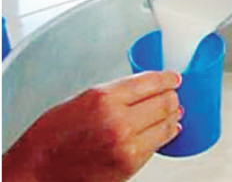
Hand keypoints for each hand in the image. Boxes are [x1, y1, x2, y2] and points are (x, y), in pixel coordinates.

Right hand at [2, 71, 181, 181]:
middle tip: (174, 94)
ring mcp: (126, 144)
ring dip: (173, 114)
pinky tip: (169, 129)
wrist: (38, 171)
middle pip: (164, 101)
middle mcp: (118, 119)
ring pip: (167, 122)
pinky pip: (159, 144)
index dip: (167, 78)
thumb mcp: (83, 100)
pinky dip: (167, 133)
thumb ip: (116, 93)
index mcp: (104, 98)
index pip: (150, 81)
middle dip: (172, 96)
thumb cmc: (53, 137)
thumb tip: (146, 88)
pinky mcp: (130, 164)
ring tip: (174, 110)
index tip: (173, 78)